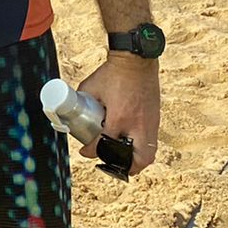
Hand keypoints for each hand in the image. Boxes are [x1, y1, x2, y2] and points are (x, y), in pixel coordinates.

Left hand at [76, 54, 161, 175]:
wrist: (136, 61)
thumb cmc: (112, 73)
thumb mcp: (91, 87)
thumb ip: (83, 101)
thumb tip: (72, 110)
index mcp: (119, 117)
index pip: (105, 144)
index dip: (92, 152)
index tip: (85, 152)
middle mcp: (137, 124)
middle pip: (134, 159)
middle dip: (122, 166)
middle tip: (109, 162)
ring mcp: (149, 123)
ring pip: (147, 154)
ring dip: (136, 162)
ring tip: (123, 160)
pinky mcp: (155, 118)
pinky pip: (152, 142)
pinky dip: (143, 149)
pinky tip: (133, 147)